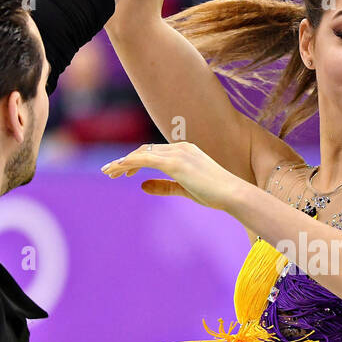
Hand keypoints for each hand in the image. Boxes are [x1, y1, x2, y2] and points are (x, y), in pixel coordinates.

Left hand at [103, 141, 244, 209]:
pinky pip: (145, 159)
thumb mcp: (185, 189)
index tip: (124, 172)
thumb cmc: (215, 194)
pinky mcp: (175, 162)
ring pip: (141, 154)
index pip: (153, 152)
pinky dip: (129, 163)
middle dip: (125, 161)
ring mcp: (177, 153)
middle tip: (108, 171)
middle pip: (144, 151)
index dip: (136, 160)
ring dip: (122, 163)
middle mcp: (180, 148)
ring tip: (108, 172)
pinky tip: (118, 169)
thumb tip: (142, 186)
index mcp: (185, 151)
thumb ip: (164, 186)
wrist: (233, 194)